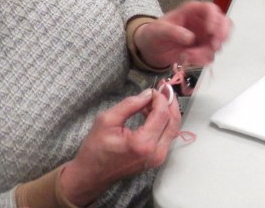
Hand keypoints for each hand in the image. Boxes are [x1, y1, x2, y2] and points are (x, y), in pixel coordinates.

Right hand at [58, 89, 180, 204]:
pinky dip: (163, 122)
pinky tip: (151, 113)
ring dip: (167, 112)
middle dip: (170, 103)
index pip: (162, 114)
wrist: (91, 175)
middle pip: (173, 121)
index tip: (153, 89)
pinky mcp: (157, 159)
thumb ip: (130, 105)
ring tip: (154, 100)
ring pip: (172, 129)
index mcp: (143, 143)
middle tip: (163, 89)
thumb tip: (148, 94)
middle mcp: (156, 152)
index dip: (160, 98)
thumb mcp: (107, 120)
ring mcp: (158, 158)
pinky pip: (166, 136)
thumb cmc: (95, 149)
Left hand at [135, 0, 230, 68]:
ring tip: (187, 56)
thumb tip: (190, 38)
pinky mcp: (204, 49)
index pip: (210, 9)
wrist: (152, 48)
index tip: (211, 31)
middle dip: (222, 35)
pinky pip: (210, 55)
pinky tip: (188, 59)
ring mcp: (206, 36)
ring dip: (206, 52)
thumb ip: (174, 32)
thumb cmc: (155, 33)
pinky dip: (201, 60)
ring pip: (218, 43)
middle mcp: (203, 22)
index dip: (214, 18)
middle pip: (224, 23)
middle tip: (214, 47)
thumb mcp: (159, 30)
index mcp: (192, 11)